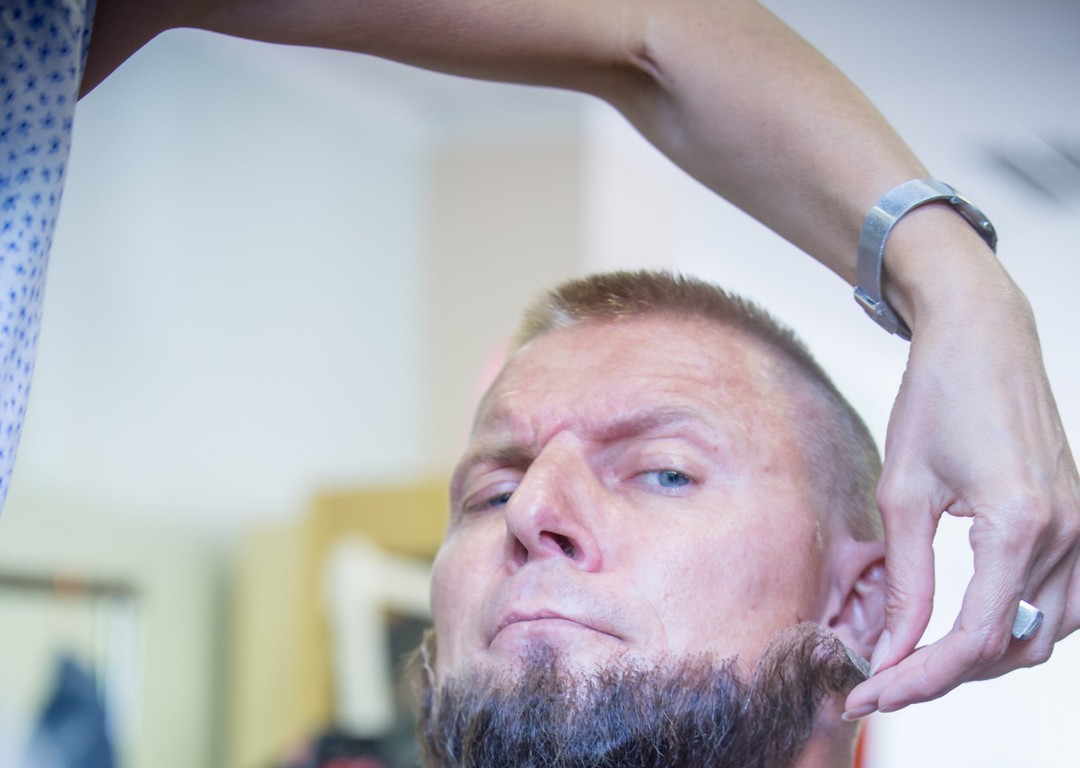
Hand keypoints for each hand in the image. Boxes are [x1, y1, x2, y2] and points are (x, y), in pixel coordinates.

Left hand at [843, 277, 1079, 718]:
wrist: (983, 338)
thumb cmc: (937, 399)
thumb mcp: (904, 491)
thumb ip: (907, 578)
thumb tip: (896, 645)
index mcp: (1021, 525)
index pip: (975, 639)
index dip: (919, 678)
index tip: (871, 691)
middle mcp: (1069, 535)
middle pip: (1015, 648)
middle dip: (947, 674)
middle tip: (885, 679)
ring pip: (1046, 635)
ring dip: (984, 657)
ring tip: (919, 657)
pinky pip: (1064, 604)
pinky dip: (1018, 626)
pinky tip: (969, 625)